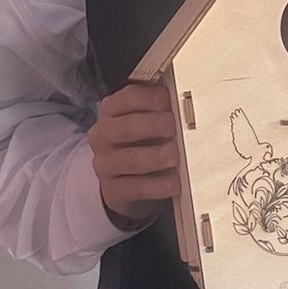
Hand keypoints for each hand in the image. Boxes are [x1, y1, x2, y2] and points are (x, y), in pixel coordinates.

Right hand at [87, 81, 180, 227]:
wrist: (124, 179)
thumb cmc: (139, 141)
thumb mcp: (144, 119)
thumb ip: (159, 108)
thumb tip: (184, 104)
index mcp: (111, 111)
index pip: (127, 99)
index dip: (148, 98)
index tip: (167, 100)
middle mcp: (103, 136)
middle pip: (126, 127)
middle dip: (151, 125)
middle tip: (172, 126)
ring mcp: (105, 164)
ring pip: (130, 159)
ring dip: (154, 157)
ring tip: (174, 156)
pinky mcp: (113, 190)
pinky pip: (136, 187)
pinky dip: (157, 186)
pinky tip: (174, 183)